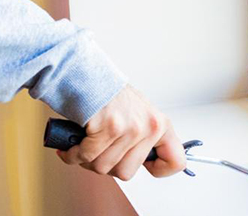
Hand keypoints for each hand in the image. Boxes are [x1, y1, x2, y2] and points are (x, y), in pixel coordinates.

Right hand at [55, 85, 186, 179]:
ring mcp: (130, 128)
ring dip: (87, 161)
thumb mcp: (139, 114)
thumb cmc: (109, 95)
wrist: (86, 73)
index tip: (145, 166)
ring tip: (84, 146)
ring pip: (104, 167)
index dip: (158, 169)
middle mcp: (149, 127)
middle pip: (127, 172)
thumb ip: (145, 138)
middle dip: (107, 165)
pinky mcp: (109, 127)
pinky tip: (71, 148)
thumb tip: (146, 162)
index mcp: (160, 125)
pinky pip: (87, 157)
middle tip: (98, 152)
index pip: (176, 161)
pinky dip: (74, 156)